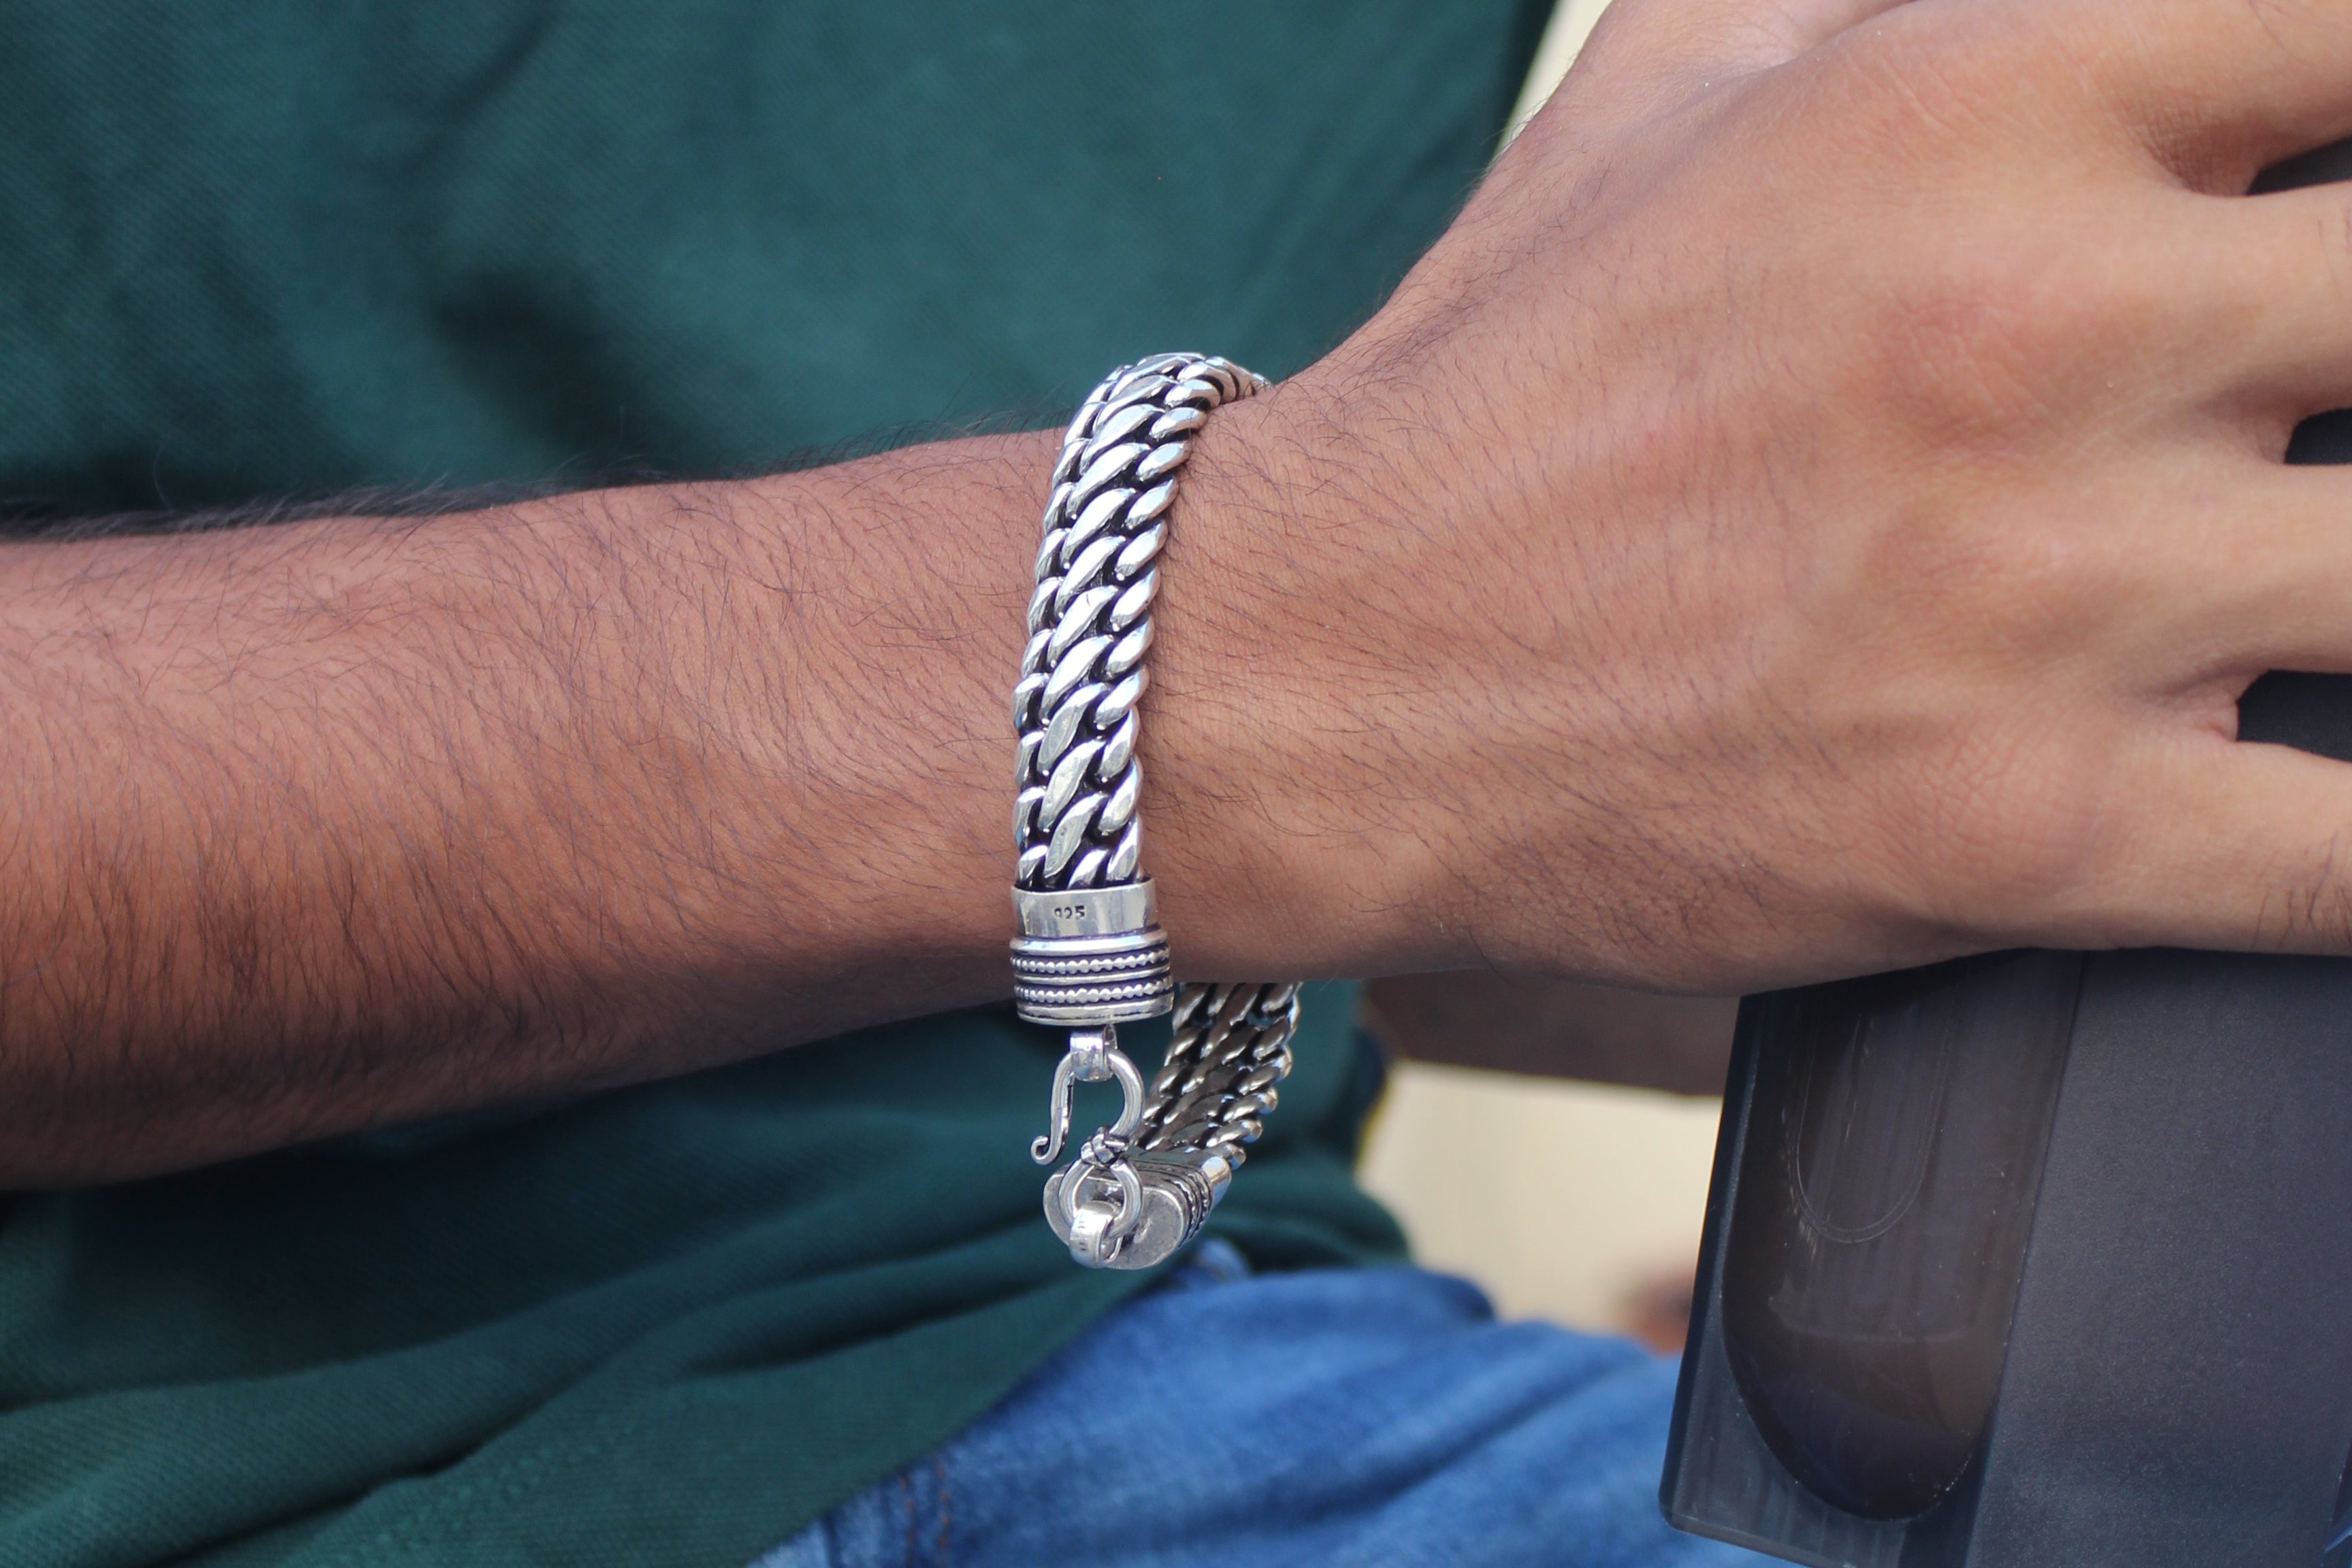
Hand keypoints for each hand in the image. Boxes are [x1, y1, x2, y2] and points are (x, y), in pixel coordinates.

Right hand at [1159, 0, 2351, 991]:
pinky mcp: (2030, 833)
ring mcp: (2045, 593)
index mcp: (1969, 99)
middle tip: (2304, 417)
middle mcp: (2035, 323)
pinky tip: (2317, 789)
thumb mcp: (1675, 78)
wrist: (1312, 682)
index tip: (2326, 196)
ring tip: (2288, 594)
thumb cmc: (1499, 383)